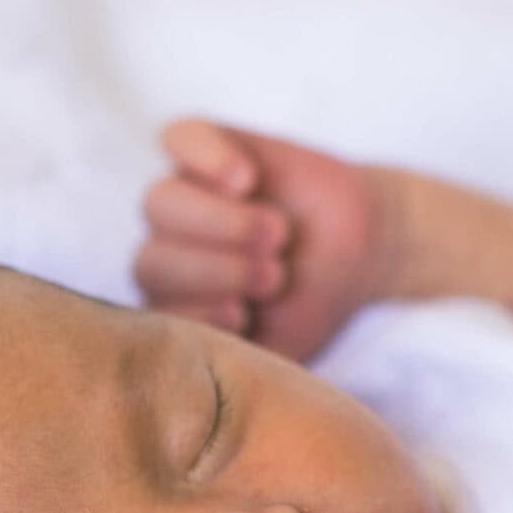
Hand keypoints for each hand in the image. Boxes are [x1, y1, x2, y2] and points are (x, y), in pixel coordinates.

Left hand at [134, 117, 401, 363]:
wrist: (361, 250)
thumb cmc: (310, 304)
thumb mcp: (280, 350)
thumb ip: (239, 361)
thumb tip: (202, 374)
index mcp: (173, 306)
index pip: (154, 311)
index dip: (192, 312)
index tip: (242, 315)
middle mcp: (166, 251)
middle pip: (150, 258)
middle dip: (214, 270)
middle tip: (273, 275)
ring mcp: (182, 196)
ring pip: (160, 202)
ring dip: (217, 222)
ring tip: (276, 233)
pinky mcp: (203, 147)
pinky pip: (180, 138)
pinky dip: (207, 157)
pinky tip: (247, 179)